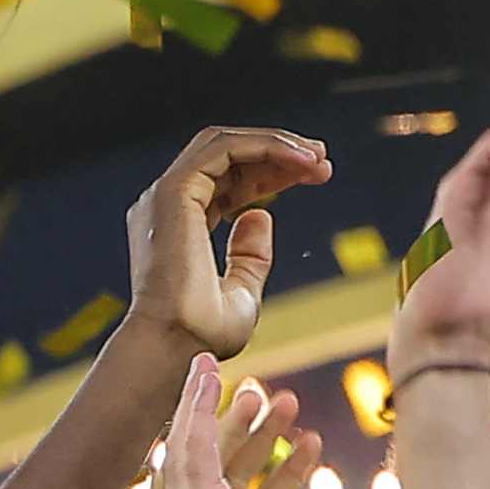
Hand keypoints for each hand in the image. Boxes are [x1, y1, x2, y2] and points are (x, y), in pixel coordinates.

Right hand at [122, 122, 330, 364]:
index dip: (272, 172)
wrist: (174, 345)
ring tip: (317, 157)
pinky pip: (222, 148)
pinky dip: (264, 146)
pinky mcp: (173, 192)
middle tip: (323, 159)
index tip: (316, 176)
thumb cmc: (201, 334)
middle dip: (278, 151)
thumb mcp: (241, 293)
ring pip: (223, 143)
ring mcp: (166, 195)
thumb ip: (250, 256)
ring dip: (275, 143)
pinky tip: (299, 160)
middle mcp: (167, 205)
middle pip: (226, 156)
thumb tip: (261, 216)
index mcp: (177, 225)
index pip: (226, 180)